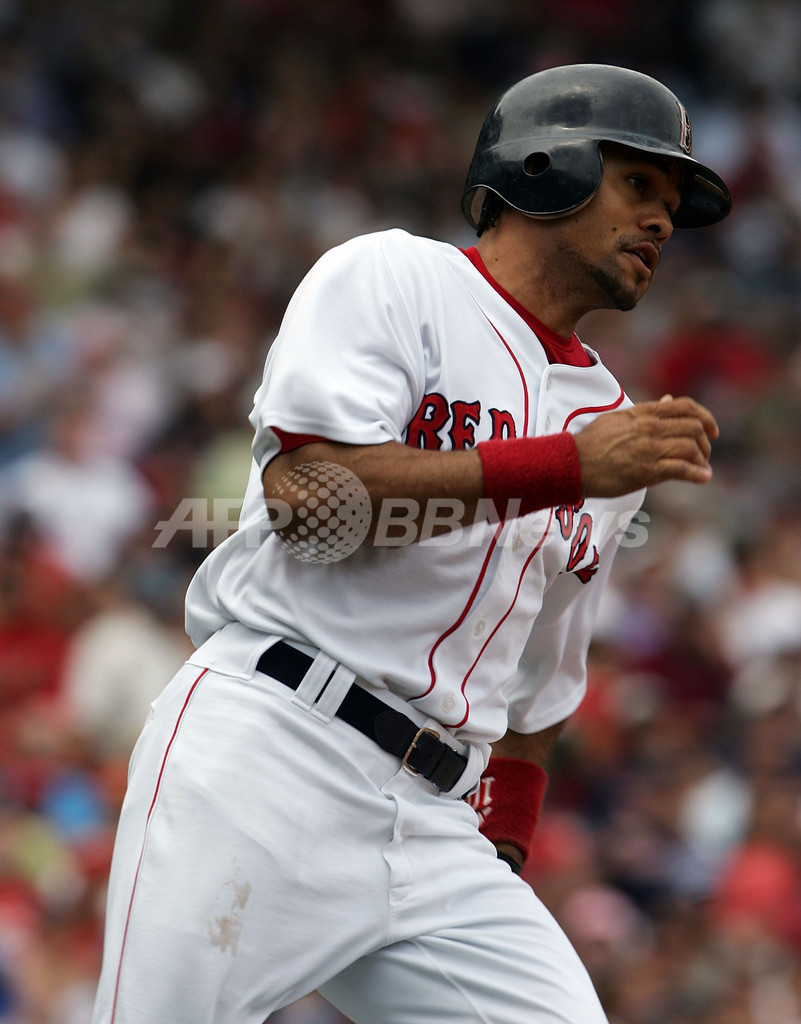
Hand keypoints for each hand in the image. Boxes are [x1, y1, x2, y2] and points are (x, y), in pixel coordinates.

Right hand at [574, 394, 718, 497]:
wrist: (573, 463)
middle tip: (705, 453)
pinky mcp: (648, 470)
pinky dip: (697, 474)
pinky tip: (703, 478)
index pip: (684, 406)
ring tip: (702, 468)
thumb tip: (668, 401)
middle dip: (706, 441)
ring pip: (691, 447)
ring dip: (702, 459)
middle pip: (694, 427)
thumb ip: (646, 411)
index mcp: (644, 413)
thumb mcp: (619, 418)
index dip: (705, 416)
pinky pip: (682, 469)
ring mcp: (650, 448)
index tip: (712, 429)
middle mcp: (650, 427)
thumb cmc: (592, 443)